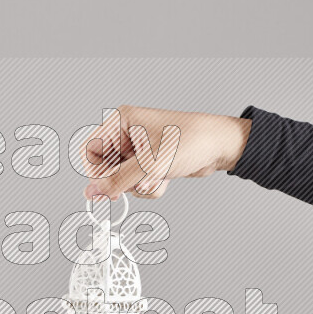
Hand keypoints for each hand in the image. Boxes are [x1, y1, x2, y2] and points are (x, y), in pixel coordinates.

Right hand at [81, 105, 251, 199]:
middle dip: (122, 181)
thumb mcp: (150, 164)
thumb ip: (118, 180)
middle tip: (135, 185)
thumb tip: (93, 192)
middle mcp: (127, 133)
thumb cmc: (192, 140)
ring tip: (156, 180)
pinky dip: (148, 186)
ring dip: (137, 186)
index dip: (96, 172)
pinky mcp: (149, 162)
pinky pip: (136, 182)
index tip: (106, 189)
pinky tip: (163, 180)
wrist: (221, 147)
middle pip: (105, 168)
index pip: (91, 150)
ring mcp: (138, 149)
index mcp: (122, 121)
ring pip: (121, 178)